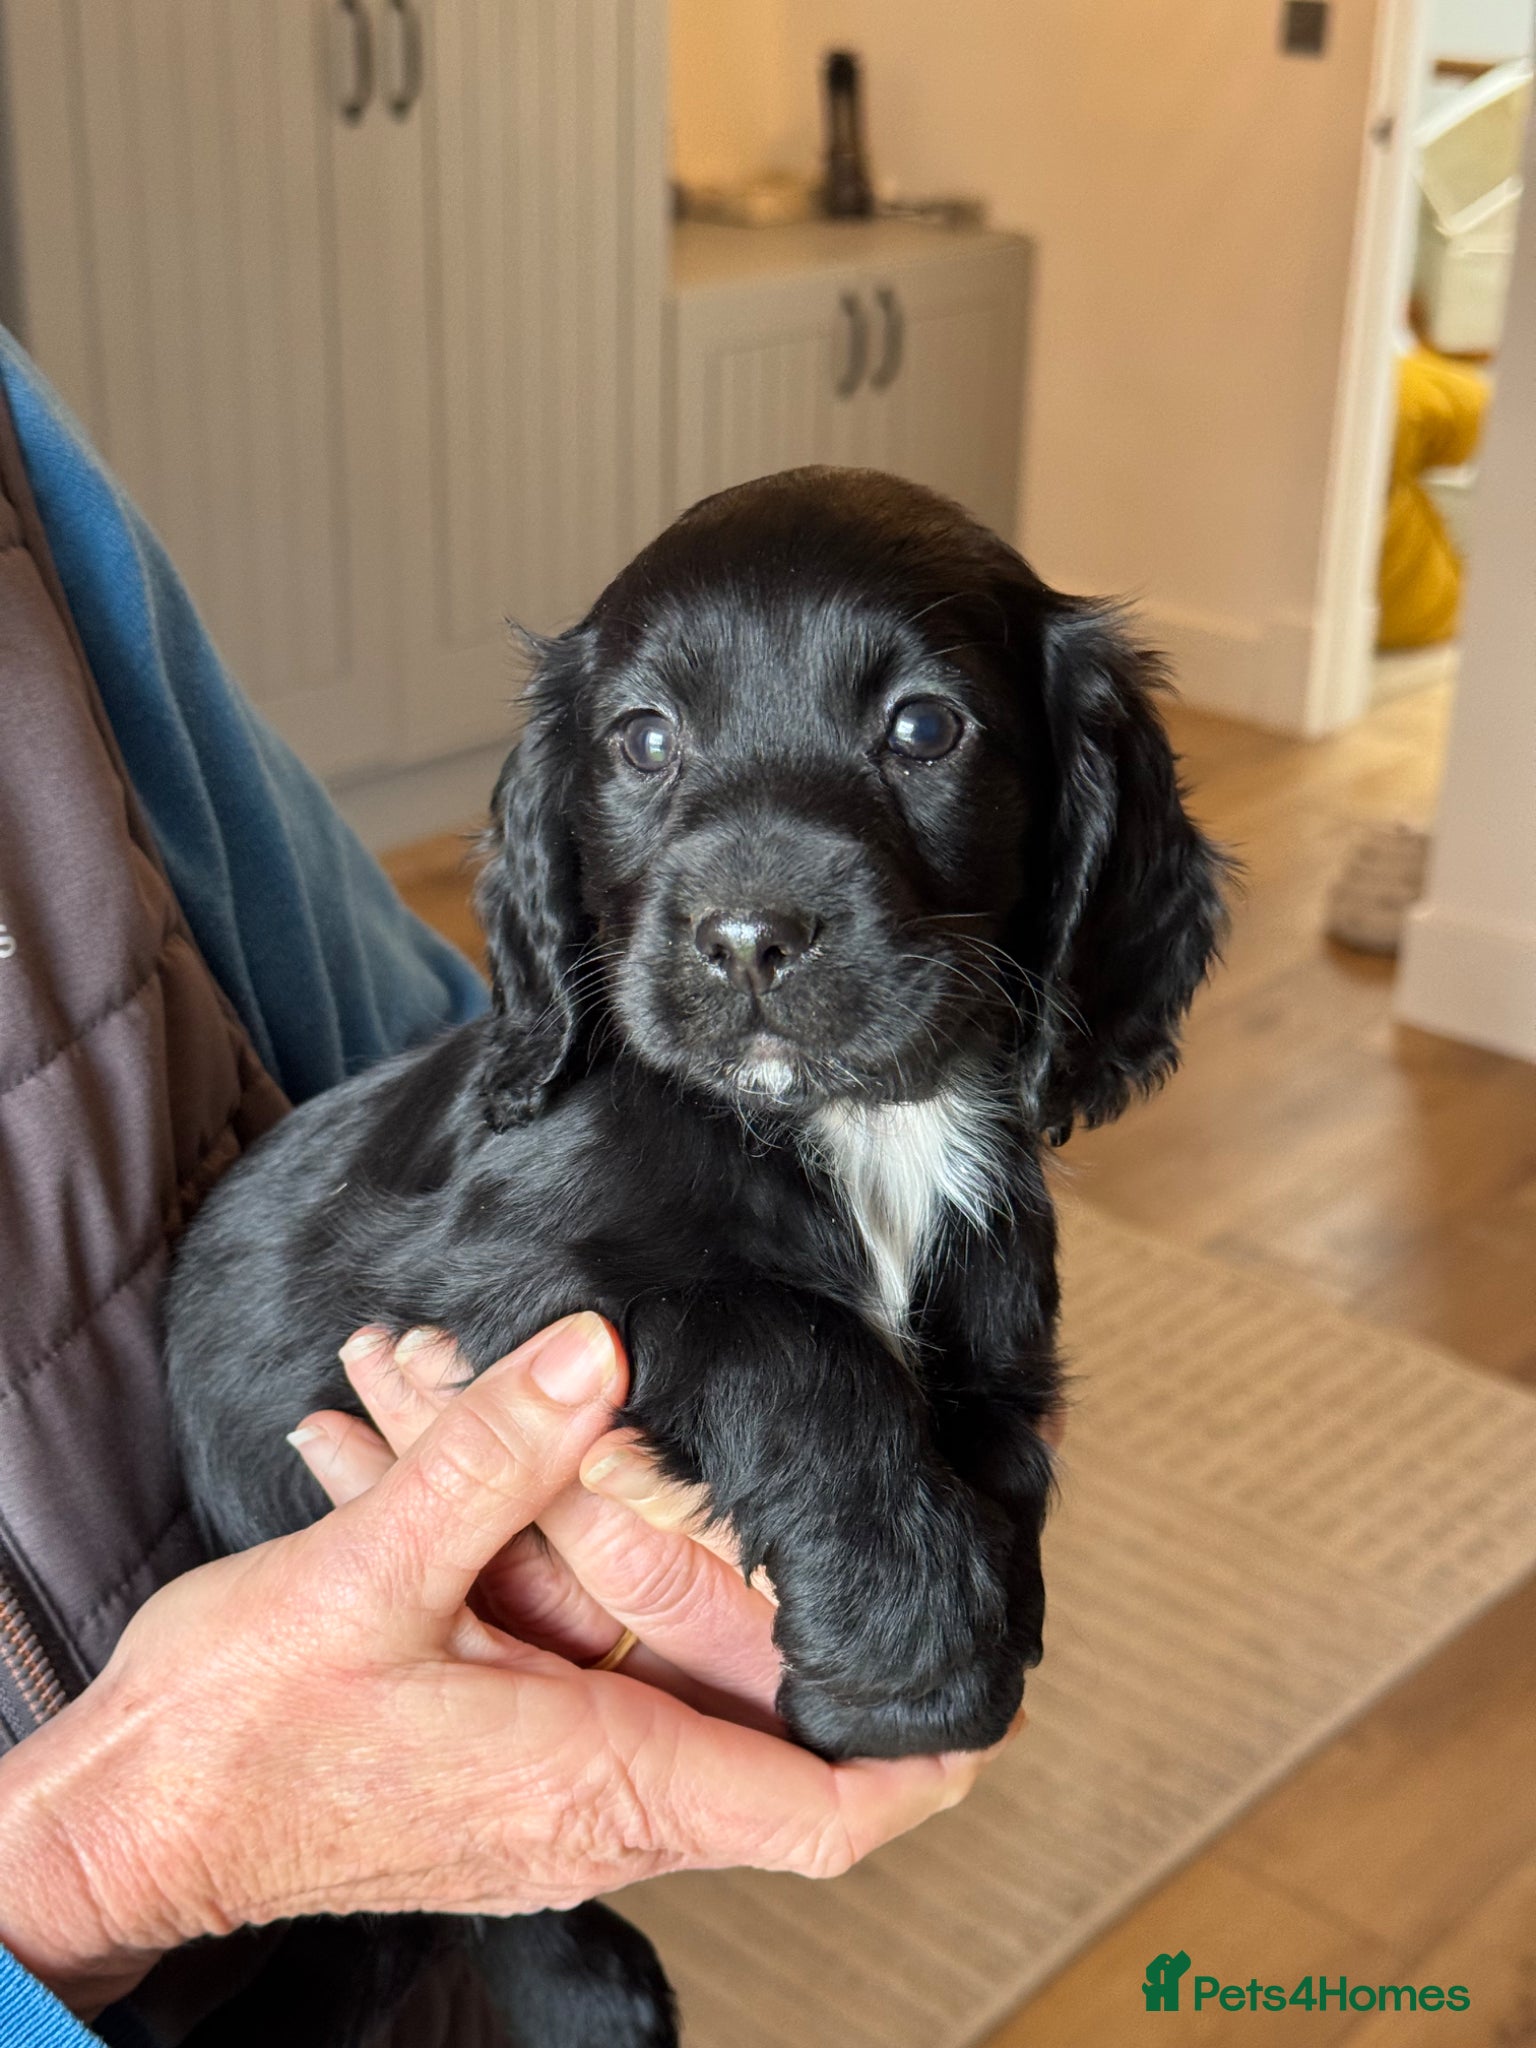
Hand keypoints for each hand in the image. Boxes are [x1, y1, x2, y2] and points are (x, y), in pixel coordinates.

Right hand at [0, 1314, 1002, 2017]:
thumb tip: (597, 1354)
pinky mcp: (493, 1755)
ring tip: (582, 1416)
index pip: (823, 1808)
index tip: (987, 1679)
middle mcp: (589, 1802)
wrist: (117, 1827)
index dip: (922, 1751)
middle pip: (752, 1712)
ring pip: (649, 1660)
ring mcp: (543, 1785)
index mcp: (594, 1778)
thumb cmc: (227, 1746)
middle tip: (817, 1482)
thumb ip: (487, 1460)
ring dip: (622, 1544)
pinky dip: (541, 1563)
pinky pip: (565, 1652)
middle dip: (770, 1590)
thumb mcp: (363, 1581)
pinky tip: (468, 1464)